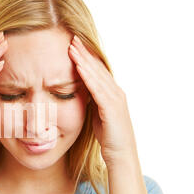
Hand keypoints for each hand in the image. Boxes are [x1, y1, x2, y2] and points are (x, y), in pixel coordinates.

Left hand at [68, 35, 137, 165]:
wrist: (121, 156)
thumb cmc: (109, 138)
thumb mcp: (98, 116)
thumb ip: (93, 103)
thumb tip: (82, 94)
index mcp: (112, 94)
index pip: (97, 71)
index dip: (86, 57)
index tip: (74, 45)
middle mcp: (116, 92)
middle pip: (98, 68)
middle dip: (85, 52)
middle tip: (72, 37)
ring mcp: (115, 99)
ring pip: (97, 75)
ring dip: (84, 59)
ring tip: (72, 46)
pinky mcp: (112, 108)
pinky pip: (97, 88)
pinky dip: (87, 76)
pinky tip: (78, 66)